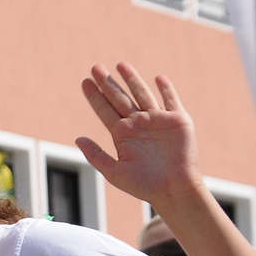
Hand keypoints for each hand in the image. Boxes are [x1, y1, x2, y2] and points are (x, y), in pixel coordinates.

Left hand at [75, 63, 202, 213]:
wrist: (174, 190)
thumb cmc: (144, 185)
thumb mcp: (114, 172)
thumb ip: (96, 155)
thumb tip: (78, 139)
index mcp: (122, 135)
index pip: (105, 110)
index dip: (95, 96)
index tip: (84, 82)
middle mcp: (138, 124)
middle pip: (120, 98)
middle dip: (108, 83)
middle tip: (95, 67)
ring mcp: (158, 120)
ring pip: (142, 94)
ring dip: (132, 79)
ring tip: (120, 65)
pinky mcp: (177, 120)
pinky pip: (171, 100)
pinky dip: (166, 89)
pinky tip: (158, 78)